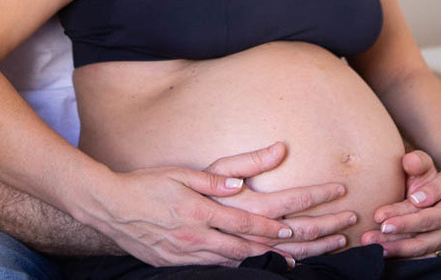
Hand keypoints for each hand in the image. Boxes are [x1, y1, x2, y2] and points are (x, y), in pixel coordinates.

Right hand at [79, 142, 351, 266]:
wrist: (111, 208)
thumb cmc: (148, 184)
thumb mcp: (182, 174)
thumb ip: (215, 179)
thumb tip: (243, 182)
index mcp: (205, 212)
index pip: (253, 221)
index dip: (283, 226)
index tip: (310, 224)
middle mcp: (203, 237)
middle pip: (256, 245)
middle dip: (296, 244)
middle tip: (329, 238)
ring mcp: (193, 253)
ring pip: (242, 260)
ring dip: (274, 258)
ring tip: (307, 256)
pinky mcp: (182, 262)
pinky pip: (221, 266)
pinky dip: (244, 264)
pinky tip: (261, 262)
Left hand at [360, 150, 440, 258]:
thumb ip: (426, 169)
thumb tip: (412, 179)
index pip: (427, 217)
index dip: (403, 219)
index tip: (379, 217)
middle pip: (423, 238)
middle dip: (395, 239)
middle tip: (370, 237)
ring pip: (421, 250)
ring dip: (396, 250)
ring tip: (372, 247)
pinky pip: (423, 256)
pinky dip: (404, 255)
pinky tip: (384, 253)